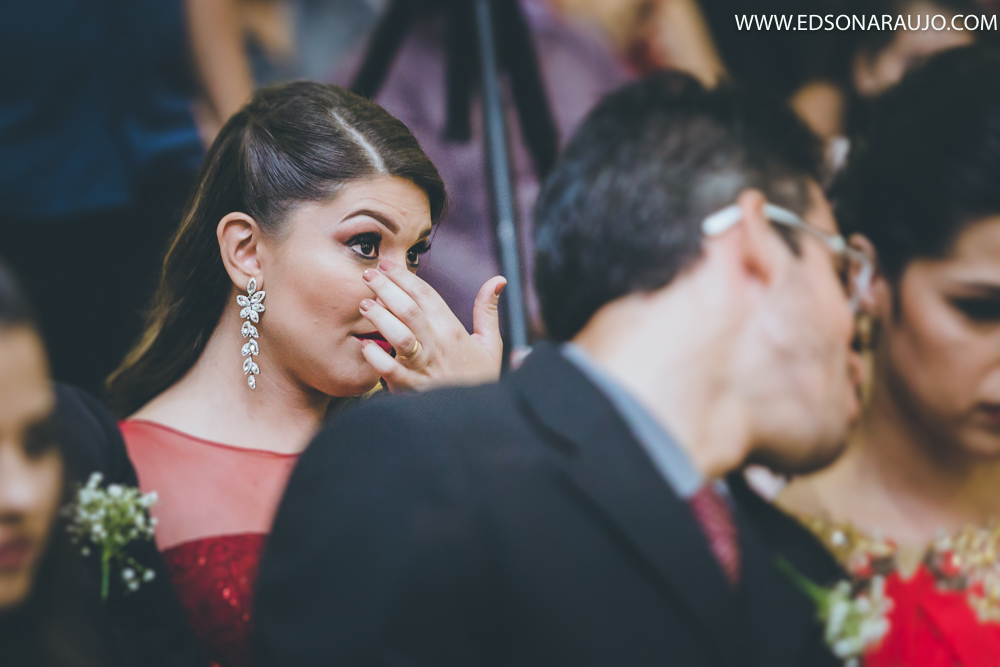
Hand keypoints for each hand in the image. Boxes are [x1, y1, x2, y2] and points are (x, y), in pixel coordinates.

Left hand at [358, 260, 505, 391]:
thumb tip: (498, 280)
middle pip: (409, 309)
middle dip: (386, 288)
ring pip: (400, 335)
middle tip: (368, 275)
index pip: (427, 295)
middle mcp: (437, 345)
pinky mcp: (411, 388)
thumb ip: (488, 311)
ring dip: (380, 318)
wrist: (475, 418)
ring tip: (363, 304)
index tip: (386, 264)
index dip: (405, 277)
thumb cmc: (478, 379)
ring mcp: (424, 367)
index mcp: (453, 330)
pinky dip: (377, 358)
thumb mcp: (490, 344)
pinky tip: (365, 346)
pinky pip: (391, 371)